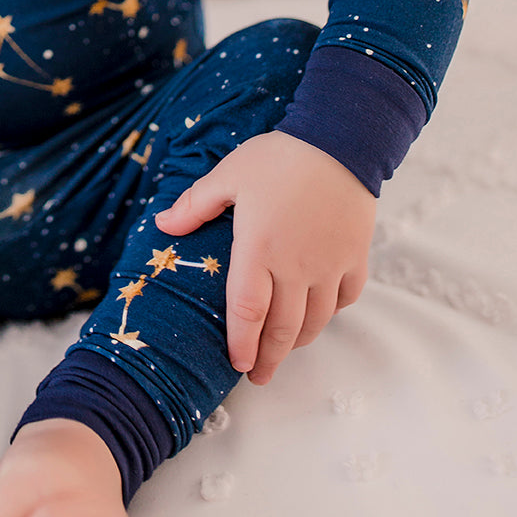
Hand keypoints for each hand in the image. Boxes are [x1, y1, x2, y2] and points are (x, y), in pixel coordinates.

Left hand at [153, 130, 375, 384]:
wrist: (340, 140)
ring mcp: (329, 265)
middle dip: (269, 358)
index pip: (247, 311)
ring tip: (283, 350)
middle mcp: (296, 266)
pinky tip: (320, 313)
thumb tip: (161, 225)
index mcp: (258, 249)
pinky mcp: (355, 257)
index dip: (241, 343)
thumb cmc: (279, 157)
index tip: (236, 364)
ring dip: (298, 341)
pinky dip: (332, 312)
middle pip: (283, 328)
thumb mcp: (228, 175)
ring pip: (316, 320)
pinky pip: (345, 298)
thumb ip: (195, 205)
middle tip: (258, 376)